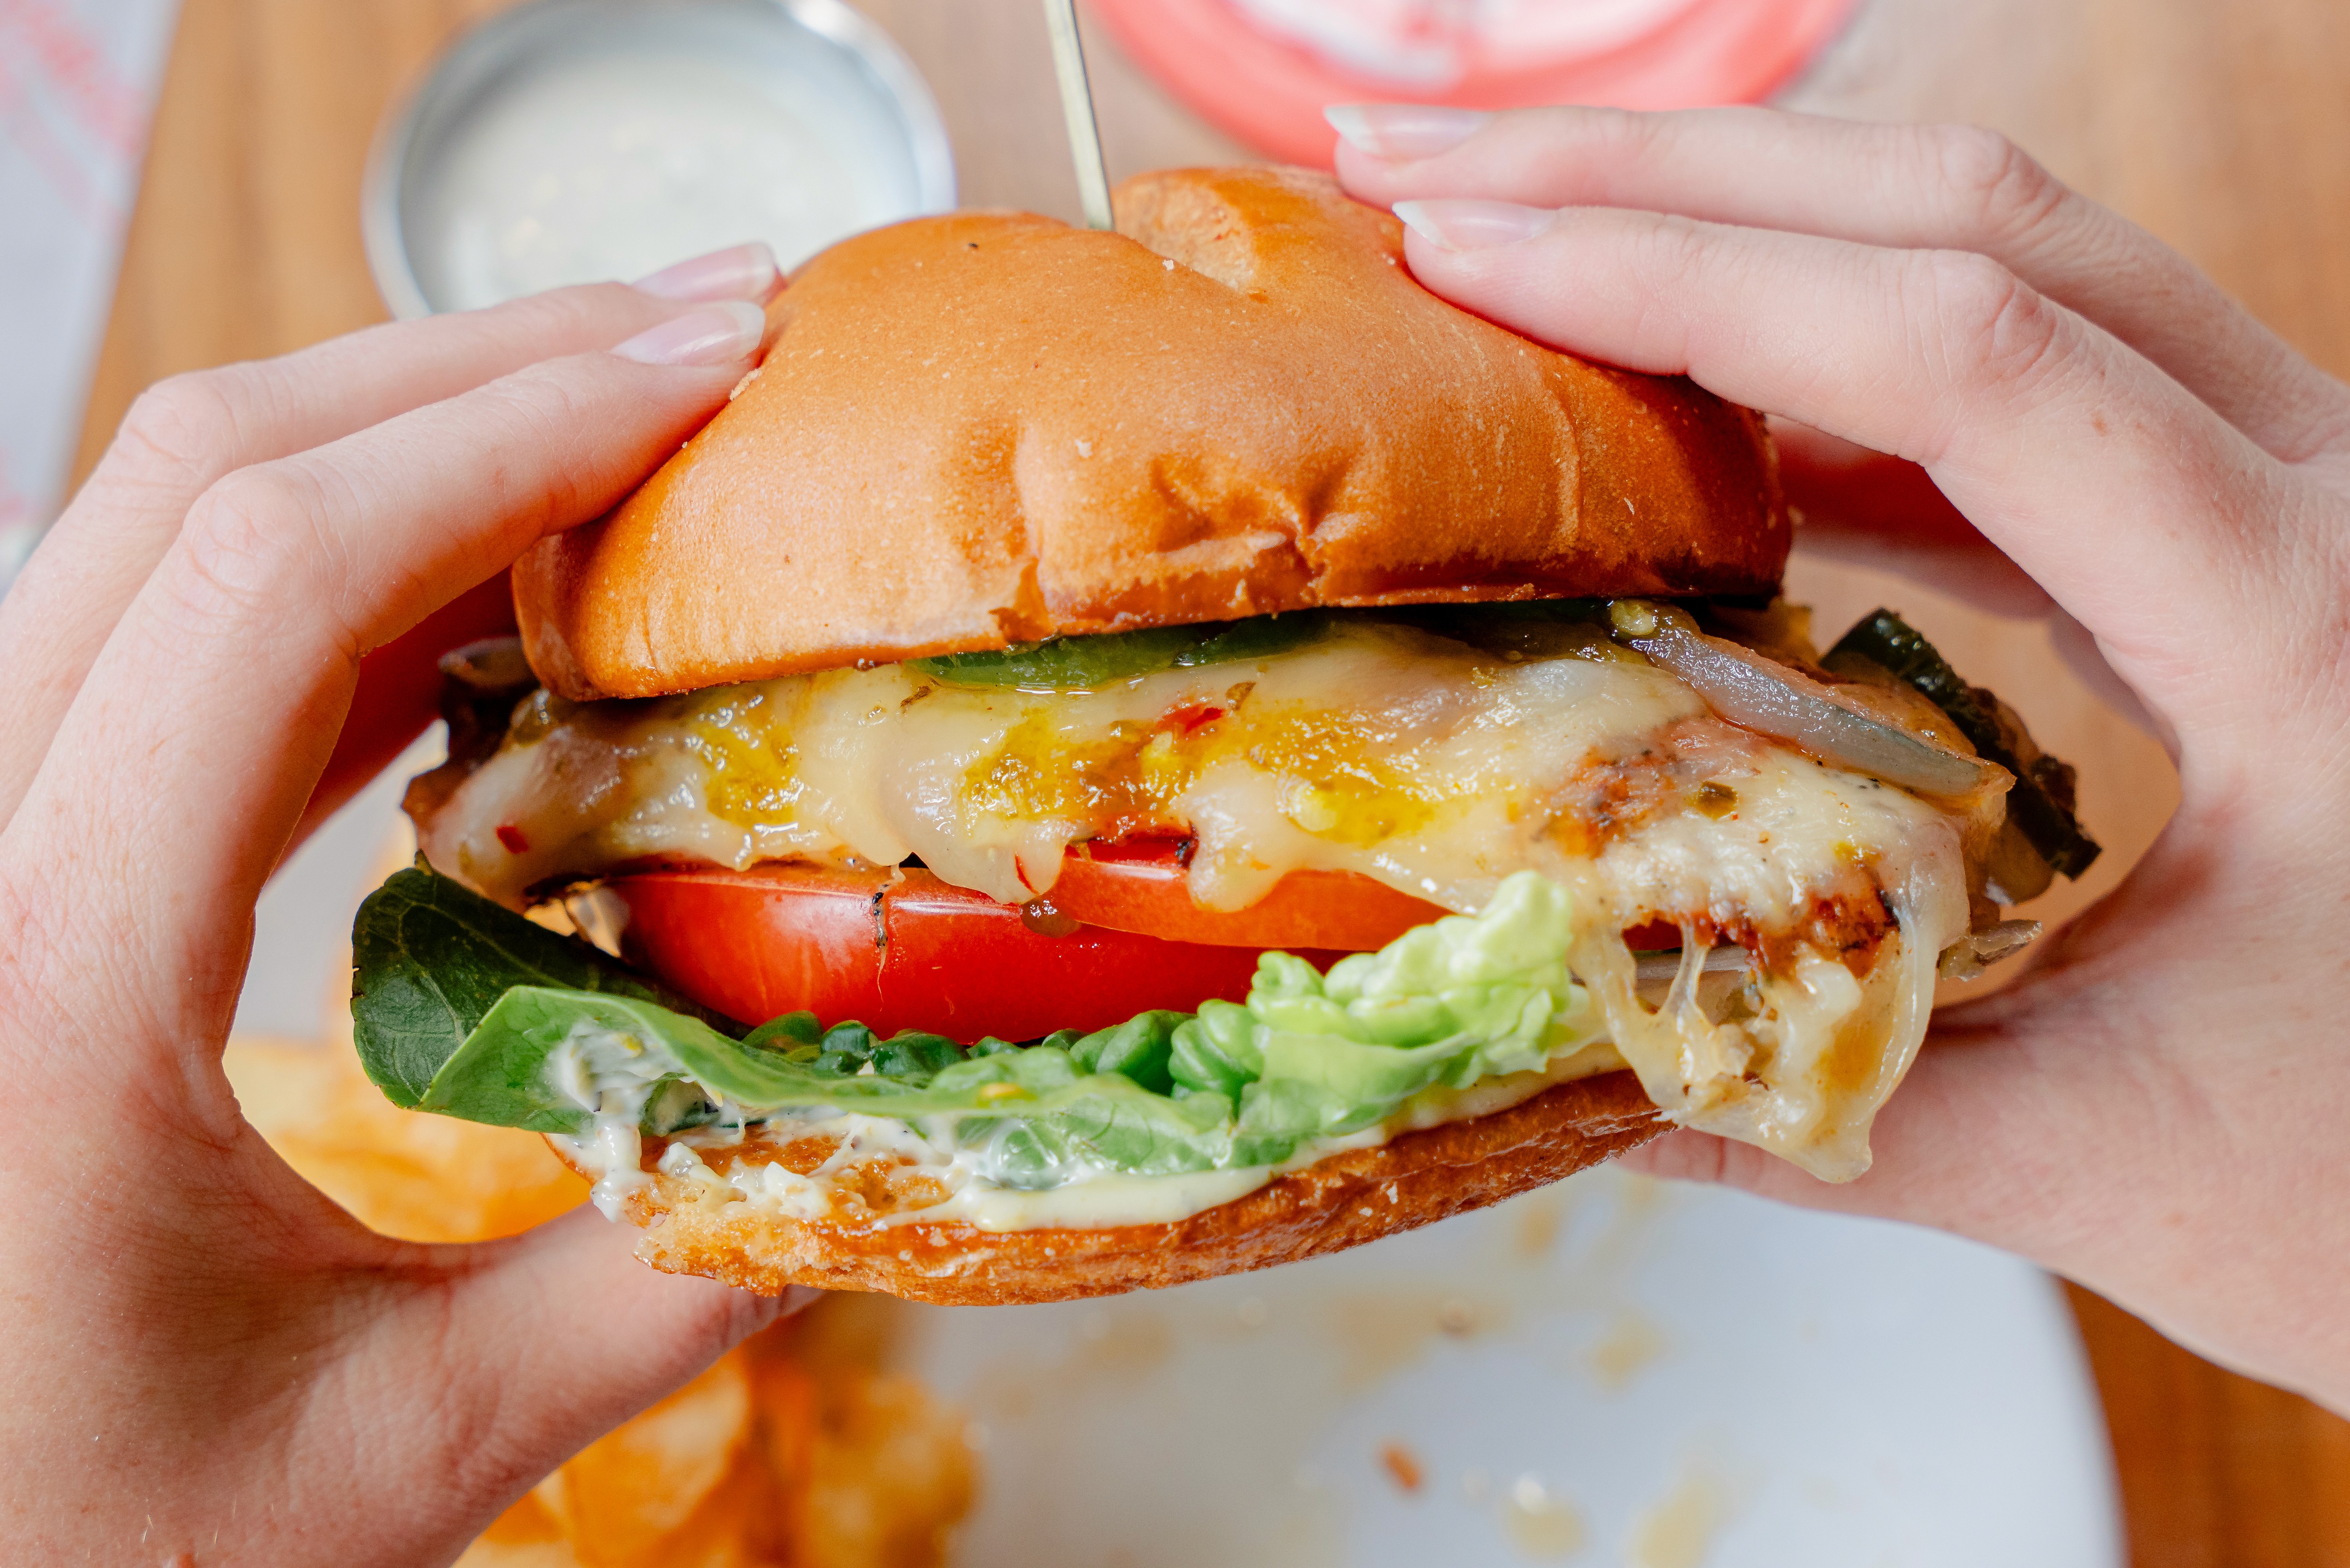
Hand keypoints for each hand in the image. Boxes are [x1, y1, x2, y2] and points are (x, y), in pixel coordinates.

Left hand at [0, 245, 805, 1562]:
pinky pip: (166, 635)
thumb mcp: (395, 1462)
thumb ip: (653, 1294)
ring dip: (412, 435)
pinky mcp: (6, 861)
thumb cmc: (77, 1559)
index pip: (269, 581)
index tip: (715, 368)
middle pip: (193, 475)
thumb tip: (898, 1154)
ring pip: (160, 521)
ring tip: (631, 411)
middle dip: (479, 363)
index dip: (511, 429)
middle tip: (714, 325)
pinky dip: (347, 566)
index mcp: (41, 986)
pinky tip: (498, 589)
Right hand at [1330, 104, 2349, 1411]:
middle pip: (1973, 223)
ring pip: (1999, 261)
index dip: (1692, 278)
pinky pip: (2015, 384)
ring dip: (1741, 231)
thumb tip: (1560, 1085)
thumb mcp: (2125, 1161)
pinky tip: (1681, 416)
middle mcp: (2325, 493)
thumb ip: (1845, 1110)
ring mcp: (2290, 486)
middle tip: (1428, 168)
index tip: (1464, 254)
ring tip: (1512, 241)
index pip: (1966, 356)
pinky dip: (1821, 371)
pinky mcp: (2238, 525)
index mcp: (2310, 625)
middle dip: (1675, 173)